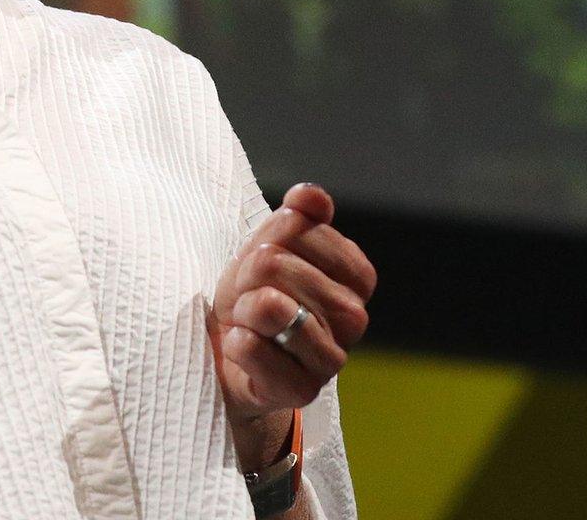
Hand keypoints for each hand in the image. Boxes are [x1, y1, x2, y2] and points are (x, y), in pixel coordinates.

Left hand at [208, 183, 376, 428]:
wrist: (230, 357)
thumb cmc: (254, 297)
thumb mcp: (266, 248)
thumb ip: (292, 219)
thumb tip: (311, 195)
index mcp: (356, 276)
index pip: (303, 230)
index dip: (269, 240)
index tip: (266, 263)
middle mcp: (354, 317)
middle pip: (278, 264)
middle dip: (248, 275)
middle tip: (251, 297)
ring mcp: (333, 358)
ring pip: (271, 306)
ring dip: (243, 310)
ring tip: (249, 322)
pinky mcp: (304, 391)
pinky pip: (253, 349)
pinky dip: (236, 344)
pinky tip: (243, 348)